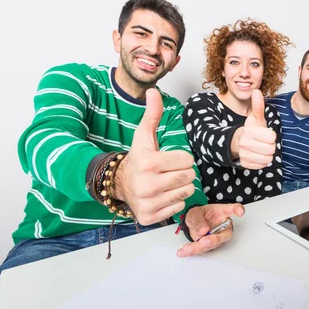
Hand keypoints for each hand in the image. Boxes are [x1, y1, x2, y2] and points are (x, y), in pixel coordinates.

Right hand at [113, 89, 196, 224]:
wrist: (119, 183)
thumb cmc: (138, 158)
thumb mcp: (144, 136)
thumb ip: (152, 114)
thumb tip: (154, 92)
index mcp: (149, 163)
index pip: (187, 161)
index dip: (181, 158)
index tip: (169, 159)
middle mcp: (147, 185)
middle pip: (189, 177)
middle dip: (183, 172)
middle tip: (169, 171)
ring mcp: (148, 203)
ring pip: (186, 193)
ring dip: (180, 187)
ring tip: (166, 182)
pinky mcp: (150, 217)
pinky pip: (179, 207)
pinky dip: (174, 201)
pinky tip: (162, 195)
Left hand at [177, 203, 244, 256]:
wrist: (193, 222)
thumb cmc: (199, 215)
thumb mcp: (195, 212)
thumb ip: (199, 219)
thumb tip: (203, 230)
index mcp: (222, 213)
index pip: (232, 209)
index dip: (237, 210)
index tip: (240, 211)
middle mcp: (223, 227)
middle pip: (224, 235)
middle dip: (214, 240)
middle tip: (205, 241)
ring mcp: (216, 238)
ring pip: (211, 245)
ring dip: (199, 247)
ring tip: (187, 248)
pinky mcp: (208, 246)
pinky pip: (201, 250)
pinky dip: (191, 252)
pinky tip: (183, 252)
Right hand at [235, 90, 276, 169]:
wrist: (237, 143)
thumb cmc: (250, 130)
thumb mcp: (254, 118)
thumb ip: (258, 106)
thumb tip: (256, 91)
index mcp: (248, 131)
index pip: (272, 138)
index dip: (271, 136)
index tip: (265, 134)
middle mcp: (244, 144)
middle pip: (271, 149)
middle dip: (270, 146)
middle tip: (264, 143)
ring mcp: (244, 155)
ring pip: (268, 159)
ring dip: (267, 154)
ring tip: (261, 149)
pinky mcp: (245, 165)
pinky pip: (262, 166)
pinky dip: (263, 162)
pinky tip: (258, 155)